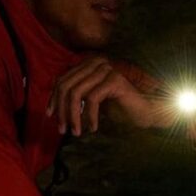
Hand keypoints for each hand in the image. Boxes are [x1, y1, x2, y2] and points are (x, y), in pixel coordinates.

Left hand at [47, 56, 161, 135]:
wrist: (145, 113)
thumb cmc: (117, 109)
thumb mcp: (90, 102)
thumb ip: (74, 98)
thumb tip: (51, 105)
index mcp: (87, 65)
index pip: (62, 80)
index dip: (53, 99)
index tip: (50, 116)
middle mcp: (95, 63)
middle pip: (66, 86)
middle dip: (61, 110)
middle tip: (62, 129)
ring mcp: (105, 69)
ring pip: (76, 93)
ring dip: (73, 116)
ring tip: (76, 132)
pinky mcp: (114, 80)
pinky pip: (92, 99)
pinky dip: (90, 116)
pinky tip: (93, 128)